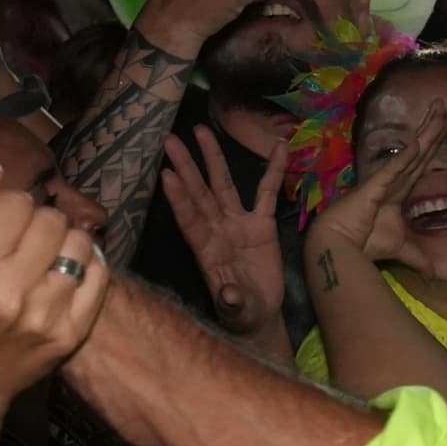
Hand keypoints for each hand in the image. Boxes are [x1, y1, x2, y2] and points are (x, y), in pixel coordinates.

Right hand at [0, 188, 110, 412]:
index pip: (14, 201)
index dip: (4, 207)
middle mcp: (6, 295)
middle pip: (49, 219)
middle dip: (33, 223)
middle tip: (17, 241)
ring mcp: (42, 319)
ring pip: (78, 243)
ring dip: (60, 243)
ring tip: (38, 256)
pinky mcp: (67, 337)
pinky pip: (98, 275)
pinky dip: (84, 266)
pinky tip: (59, 274)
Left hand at [161, 126, 287, 340]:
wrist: (258, 315)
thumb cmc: (239, 314)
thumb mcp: (235, 312)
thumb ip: (231, 302)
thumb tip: (229, 294)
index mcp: (205, 250)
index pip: (189, 220)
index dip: (179, 199)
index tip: (167, 175)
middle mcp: (216, 230)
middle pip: (199, 193)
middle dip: (186, 167)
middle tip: (170, 140)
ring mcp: (238, 224)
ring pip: (223, 185)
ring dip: (213, 158)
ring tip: (201, 130)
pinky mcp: (261, 224)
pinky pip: (267, 193)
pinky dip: (273, 171)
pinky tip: (279, 148)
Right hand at [308, 109, 439, 273]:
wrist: (339, 247)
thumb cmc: (366, 244)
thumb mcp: (400, 249)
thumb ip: (418, 257)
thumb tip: (435, 273)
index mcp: (399, 192)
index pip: (421, 165)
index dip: (433, 146)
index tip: (443, 128)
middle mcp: (394, 181)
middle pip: (419, 151)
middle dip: (432, 128)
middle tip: (443, 104)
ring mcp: (384, 181)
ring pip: (411, 153)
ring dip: (426, 132)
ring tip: (439, 109)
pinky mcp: (374, 186)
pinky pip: (394, 169)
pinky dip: (406, 157)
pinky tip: (418, 142)